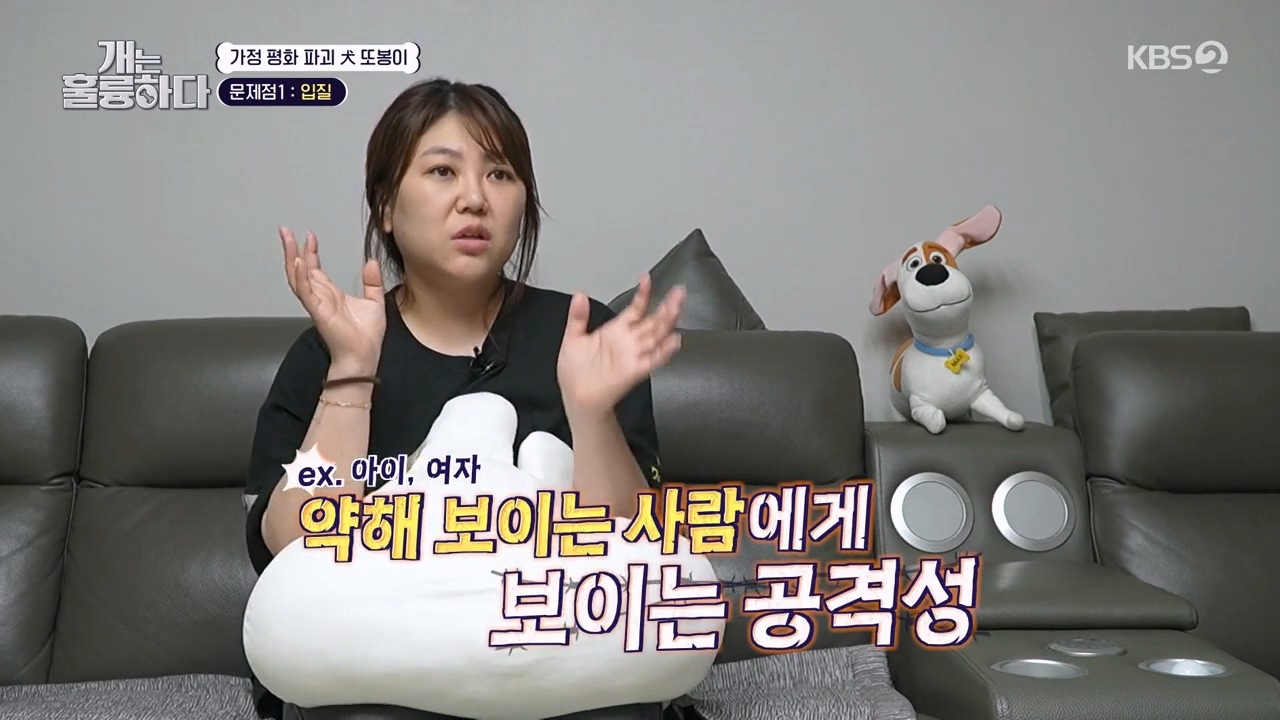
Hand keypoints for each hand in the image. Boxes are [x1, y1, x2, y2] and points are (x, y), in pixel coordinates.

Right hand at [280, 227, 385, 371]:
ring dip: (290, 257)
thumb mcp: (374, 302)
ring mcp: (317, 303)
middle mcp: (320, 297)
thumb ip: (372, 282)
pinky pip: (306, 292)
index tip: (309, 235)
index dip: (310, 252)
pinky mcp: (318, 312)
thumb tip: (371, 262)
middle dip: (291, 249)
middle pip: (300, 269)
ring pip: (297, 277)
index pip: (315, 269)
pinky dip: (301, 276)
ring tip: (286, 239)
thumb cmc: (367, 336)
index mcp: (330, 294)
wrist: (364, 356)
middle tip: (284, 231)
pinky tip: (298, 262)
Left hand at [557, 274, 684, 416]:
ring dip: (668, 322)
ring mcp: (634, 356)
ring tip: (677, 307)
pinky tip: (674, 340)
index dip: (643, 294)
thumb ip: (577, 317)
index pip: (636, 309)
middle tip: (679, 292)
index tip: (646, 278)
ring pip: (656, 336)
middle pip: (653, 321)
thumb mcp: (572, 339)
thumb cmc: (574, 372)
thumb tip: (580, 294)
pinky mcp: (634, 371)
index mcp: (616, 331)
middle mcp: (629, 342)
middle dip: (667, 306)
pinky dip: (664, 351)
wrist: (575, 398)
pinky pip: (653, 360)